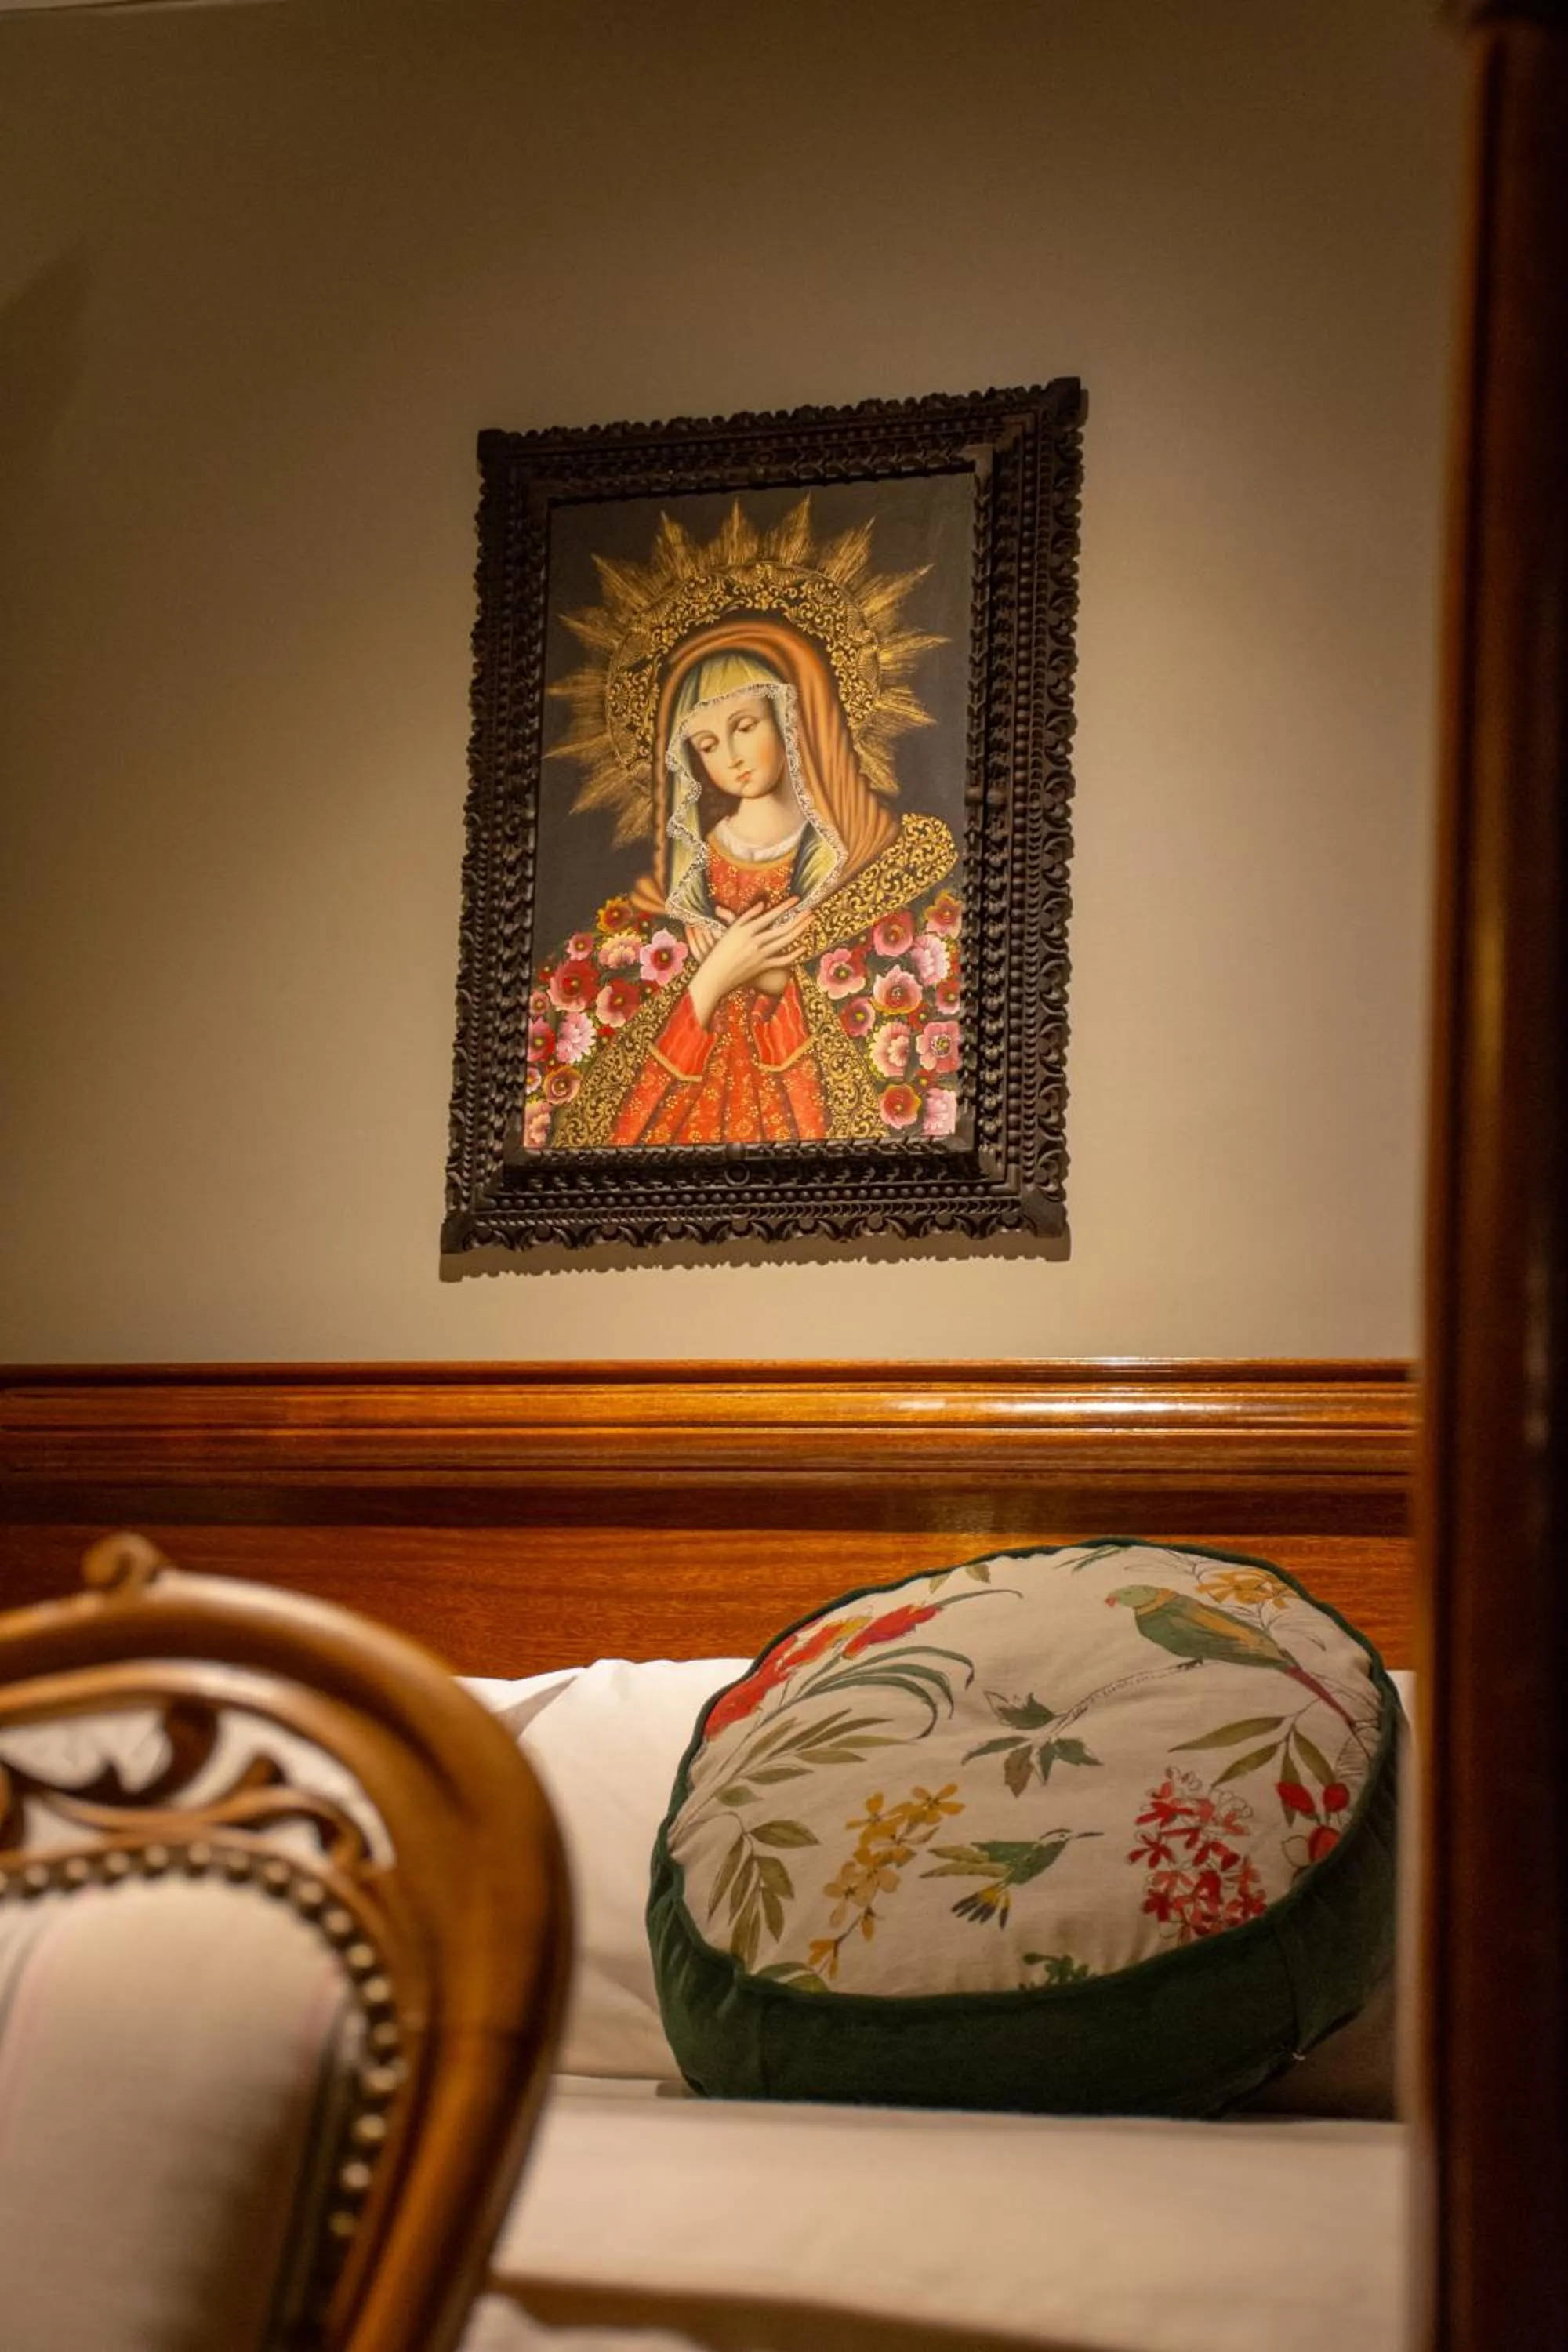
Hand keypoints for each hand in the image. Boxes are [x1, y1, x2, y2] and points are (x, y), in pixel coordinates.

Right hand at [685, 898, 813, 1028]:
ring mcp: (760, 955)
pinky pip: (782, 960)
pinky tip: (803, 948)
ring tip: (809, 921)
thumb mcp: (730, 931)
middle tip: (810, 910)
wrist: (715, 976)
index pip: (770, 915)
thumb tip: (762, 904)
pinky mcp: (762, 967)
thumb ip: (746, 916)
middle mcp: (755, 942)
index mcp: (746, 931)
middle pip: (782, 928)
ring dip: (799, 930)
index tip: (796, 899)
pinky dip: (793, 955)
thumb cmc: (719, 952)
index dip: (785, 907)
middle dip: (798, 918)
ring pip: (785, 941)